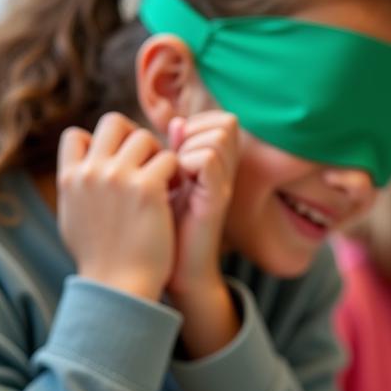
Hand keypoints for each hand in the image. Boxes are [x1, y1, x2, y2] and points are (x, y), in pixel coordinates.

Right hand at [57, 111, 178, 301]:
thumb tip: (76, 169)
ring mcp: (118, 178)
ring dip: (157, 155)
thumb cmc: (99, 260)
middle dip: (131, 138)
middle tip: (145, 164)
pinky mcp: (148, 189)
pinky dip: (175, 173)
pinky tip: (174, 193)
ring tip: (162, 181)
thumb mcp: (73, 220)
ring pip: (144, 137)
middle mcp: (90, 173)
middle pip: (112, 122)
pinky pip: (169, 158)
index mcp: (69, 179)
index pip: (76, 135)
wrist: (119, 287)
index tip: (113, 164)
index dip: (97, 143)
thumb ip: (76, 190)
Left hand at [165, 110, 238, 299]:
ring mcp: (224, 185)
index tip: (171, 153)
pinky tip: (174, 187)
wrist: (172, 270)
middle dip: (192, 135)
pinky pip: (209, 160)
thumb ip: (173, 151)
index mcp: (216, 164)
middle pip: (225, 122)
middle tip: (172, 165)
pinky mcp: (216, 200)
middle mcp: (226, 172)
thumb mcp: (165, 181)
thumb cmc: (164, 228)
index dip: (194, 126)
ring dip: (188, 149)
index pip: (219, 120)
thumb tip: (177, 122)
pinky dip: (187, 165)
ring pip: (218, 136)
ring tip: (172, 176)